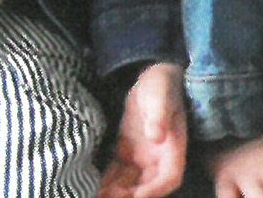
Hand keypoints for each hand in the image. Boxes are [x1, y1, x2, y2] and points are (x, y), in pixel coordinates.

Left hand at [98, 62, 186, 197]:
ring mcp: (143, 157)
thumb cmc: (161, 84)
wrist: (151, 77)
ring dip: (114, 193)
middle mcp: (159, 157)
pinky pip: (117, 175)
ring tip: (92, 194)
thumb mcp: (160, 97)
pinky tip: (89, 186)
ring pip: (130, 185)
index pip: (170, 177)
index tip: (135, 195)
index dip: (154, 191)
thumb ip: (159, 116)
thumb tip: (157, 138)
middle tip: (106, 197)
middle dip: (129, 196)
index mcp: (174, 145)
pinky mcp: (128, 153)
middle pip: (147, 187)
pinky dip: (105, 184)